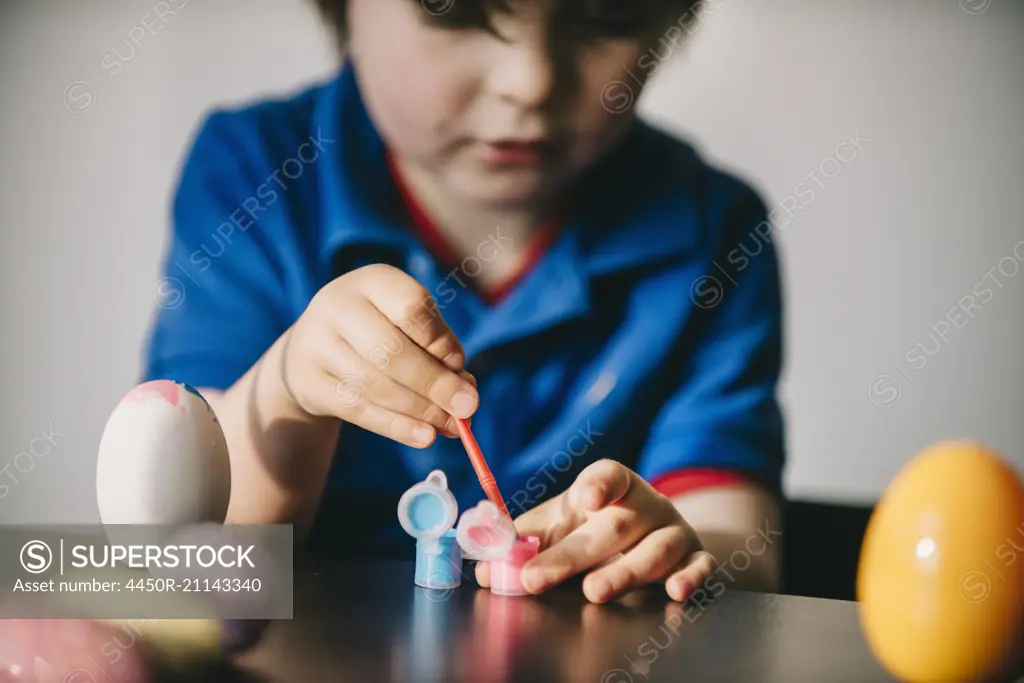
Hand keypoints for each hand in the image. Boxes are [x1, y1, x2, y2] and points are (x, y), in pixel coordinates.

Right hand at [280, 264, 476, 447]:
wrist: (311, 350)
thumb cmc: (378, 332)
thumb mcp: (407, 326)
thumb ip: (439, 352)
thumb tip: (466, 395)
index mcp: (374, 282)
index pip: (410, 306)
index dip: (439, 341)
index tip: (460, 366)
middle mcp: (339, 306)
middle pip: (391, 351)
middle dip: (435, 384)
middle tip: (468, 409)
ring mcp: (318, 343)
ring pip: (376, 385)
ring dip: (420, 411)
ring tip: (451, 427)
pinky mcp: (309, 382)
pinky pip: (358, 409)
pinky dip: (396, 426)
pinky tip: (424, 436)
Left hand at [475, 460, 714, 602]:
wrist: (657, 532)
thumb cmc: (599, 526)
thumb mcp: (564, 524)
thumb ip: (526, 542)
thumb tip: (484, 569)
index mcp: (614, 486)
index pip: (609, 475)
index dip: (599, 484)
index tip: (586, 497)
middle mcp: (647, 504)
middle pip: (615, 526)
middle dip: (574, 554)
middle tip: (537, 577)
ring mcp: (674, 530)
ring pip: (656, 549)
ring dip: (626, 572)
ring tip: (595, 591)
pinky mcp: (696, 556)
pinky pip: (699, 566)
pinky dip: (691, 577)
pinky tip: (675, 590)